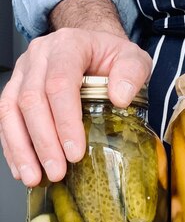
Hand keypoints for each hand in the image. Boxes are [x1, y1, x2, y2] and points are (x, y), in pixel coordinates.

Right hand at [0, 28, 151, 186]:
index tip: (75, 151)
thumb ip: (132, 73)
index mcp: (68, 45)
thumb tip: (120, 98)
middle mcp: (39, 55)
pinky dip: (13, 145)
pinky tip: (23, 168)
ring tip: (34, 177)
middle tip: (57, 171)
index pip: (60, 83)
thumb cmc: (112, 55)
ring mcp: (23, 71)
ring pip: (10, 110)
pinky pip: (5, 117)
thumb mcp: (133, 58)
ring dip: (22, 148)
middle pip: (32, 100)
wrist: (94, 44)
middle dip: (43, 141)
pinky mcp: (15, 87)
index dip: (65, 120)